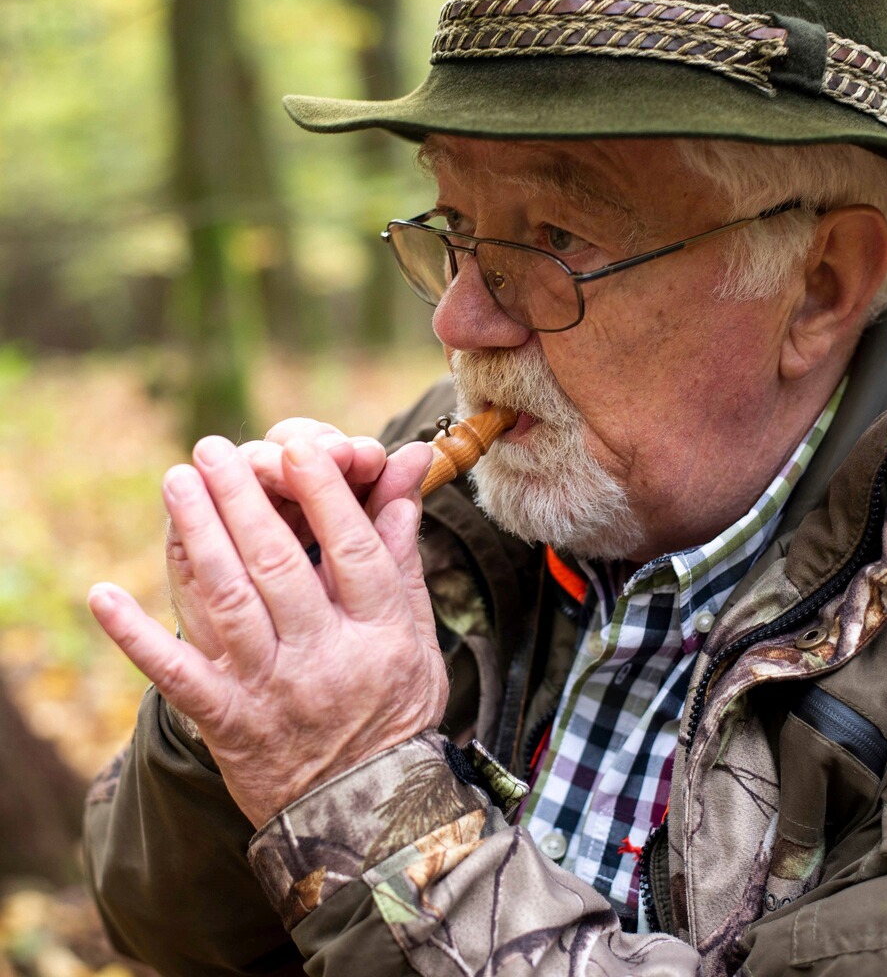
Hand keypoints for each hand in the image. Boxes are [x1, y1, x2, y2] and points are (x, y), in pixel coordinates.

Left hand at [89, 433, 446, 827]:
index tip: (296, 446)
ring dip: (197, 536)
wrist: (361, 810)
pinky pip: (176, 677)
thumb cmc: (394, 710)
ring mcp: (273, 691)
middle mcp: (325, 658)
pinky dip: (135, 638)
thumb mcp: (417, 637)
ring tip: (178, 481)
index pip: (352, 550)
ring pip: (228, 602)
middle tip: (216, 448)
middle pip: (279, 564)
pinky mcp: (227, 722)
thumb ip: (403, 561)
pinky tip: (101, 596)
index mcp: (381, 635)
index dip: (324, 494)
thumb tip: (401, 486)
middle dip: (244, 498)